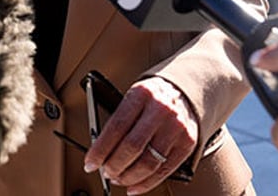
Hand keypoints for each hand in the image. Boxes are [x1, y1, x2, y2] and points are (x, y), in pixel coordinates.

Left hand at [84, 76, 198, 194]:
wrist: (181, 92)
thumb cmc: (150, 98)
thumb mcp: (132, 98)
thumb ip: (119, 121)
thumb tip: (100, 151)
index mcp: (141, 94)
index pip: (116, 127)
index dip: (100, 149)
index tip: (90, 162)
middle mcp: (160, 110)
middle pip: (132, 147)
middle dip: (114, 165)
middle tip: (105, 172)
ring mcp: (176, 127)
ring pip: (148, 163)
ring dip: (128, 177)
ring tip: (117, 179)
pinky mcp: (187, 143)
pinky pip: (164, 170)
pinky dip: (146, 183)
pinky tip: (134, 186)